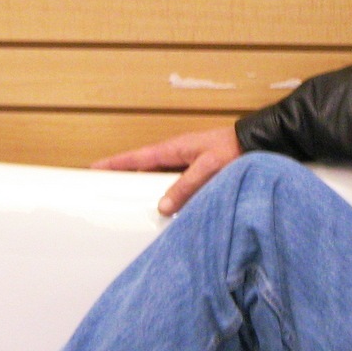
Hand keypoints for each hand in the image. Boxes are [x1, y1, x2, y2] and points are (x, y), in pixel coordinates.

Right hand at [92, 126, 241, 215]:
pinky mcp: (198, 172)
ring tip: (131, 205)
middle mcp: (177, 155)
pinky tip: (165, 207)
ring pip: (159, 177)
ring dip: (146, 188)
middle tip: (107, 193)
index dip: (114, 164)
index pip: (136, 157)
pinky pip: (174, 184)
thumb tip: (162, 206)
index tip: (93, 169)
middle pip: (143, 168)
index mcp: (173, 148)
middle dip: (125, 178)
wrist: (258, 143)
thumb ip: (185, 186)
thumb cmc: (234, 148)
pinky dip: (166, 193)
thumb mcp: (208, 167)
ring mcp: (186, 163)